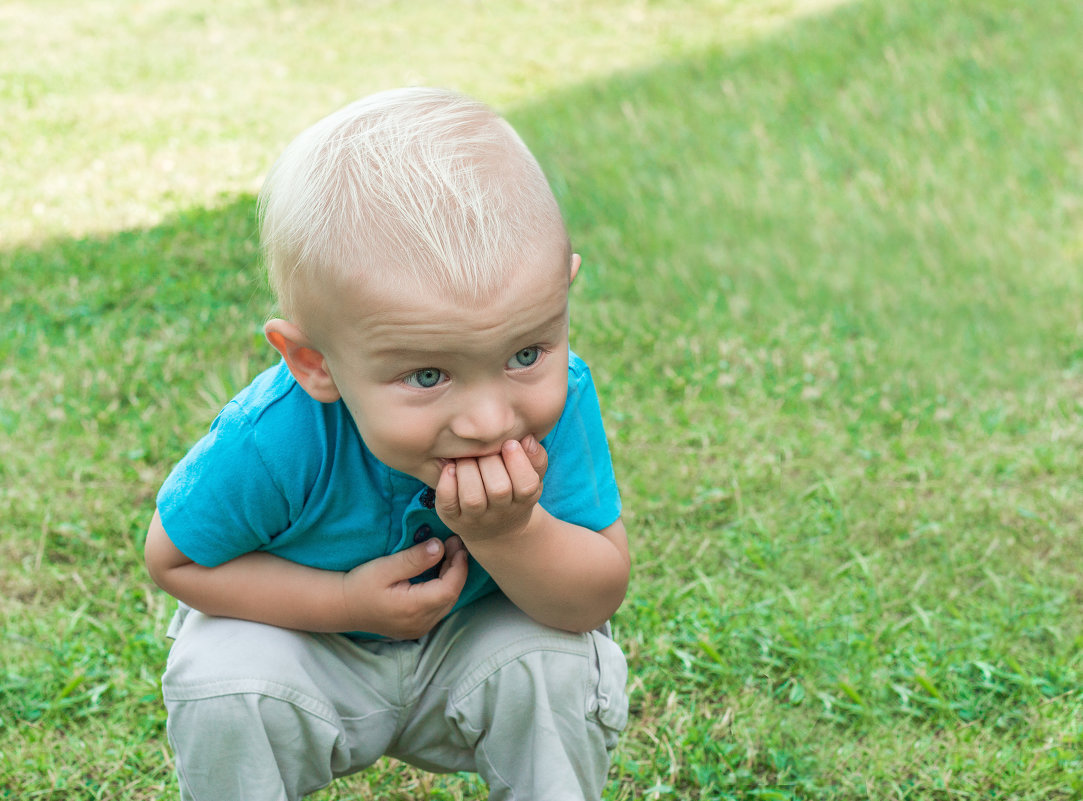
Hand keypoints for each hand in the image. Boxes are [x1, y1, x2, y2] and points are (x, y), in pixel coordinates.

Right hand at [341, 535, 467, 639]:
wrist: (343, 607)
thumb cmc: (361, 585)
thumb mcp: (385, 567)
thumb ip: (414, 558)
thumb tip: (440, 546)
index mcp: (413, 608)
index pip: (450, 588)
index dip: (459, 565)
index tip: (456, 543)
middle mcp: (420, 623)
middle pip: (451, 596)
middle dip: (457, 569)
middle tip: (453, 544)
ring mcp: (419, 629)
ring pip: (447, 603)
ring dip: (451, 579)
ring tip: (448, 555)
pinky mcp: (417, 628)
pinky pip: (439, 608)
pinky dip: (443, 589)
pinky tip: (438, 573)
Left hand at [435, 435, 548, 543]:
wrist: (495, 530)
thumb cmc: (514, 491)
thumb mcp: (531, 477)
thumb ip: (536, 458)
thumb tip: (527, 438)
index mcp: (524, 499)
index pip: (526, 485)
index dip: (518, 462)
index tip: (509, 443)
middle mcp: (500, 512)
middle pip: (498, 489)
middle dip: (489, 461)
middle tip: (484, 447)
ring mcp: (474, 517)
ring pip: (472, 497)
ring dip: (467, 470)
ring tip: (466, 457)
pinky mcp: (452, 517)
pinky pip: (447, 503)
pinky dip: (446, 483)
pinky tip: (449, 467)